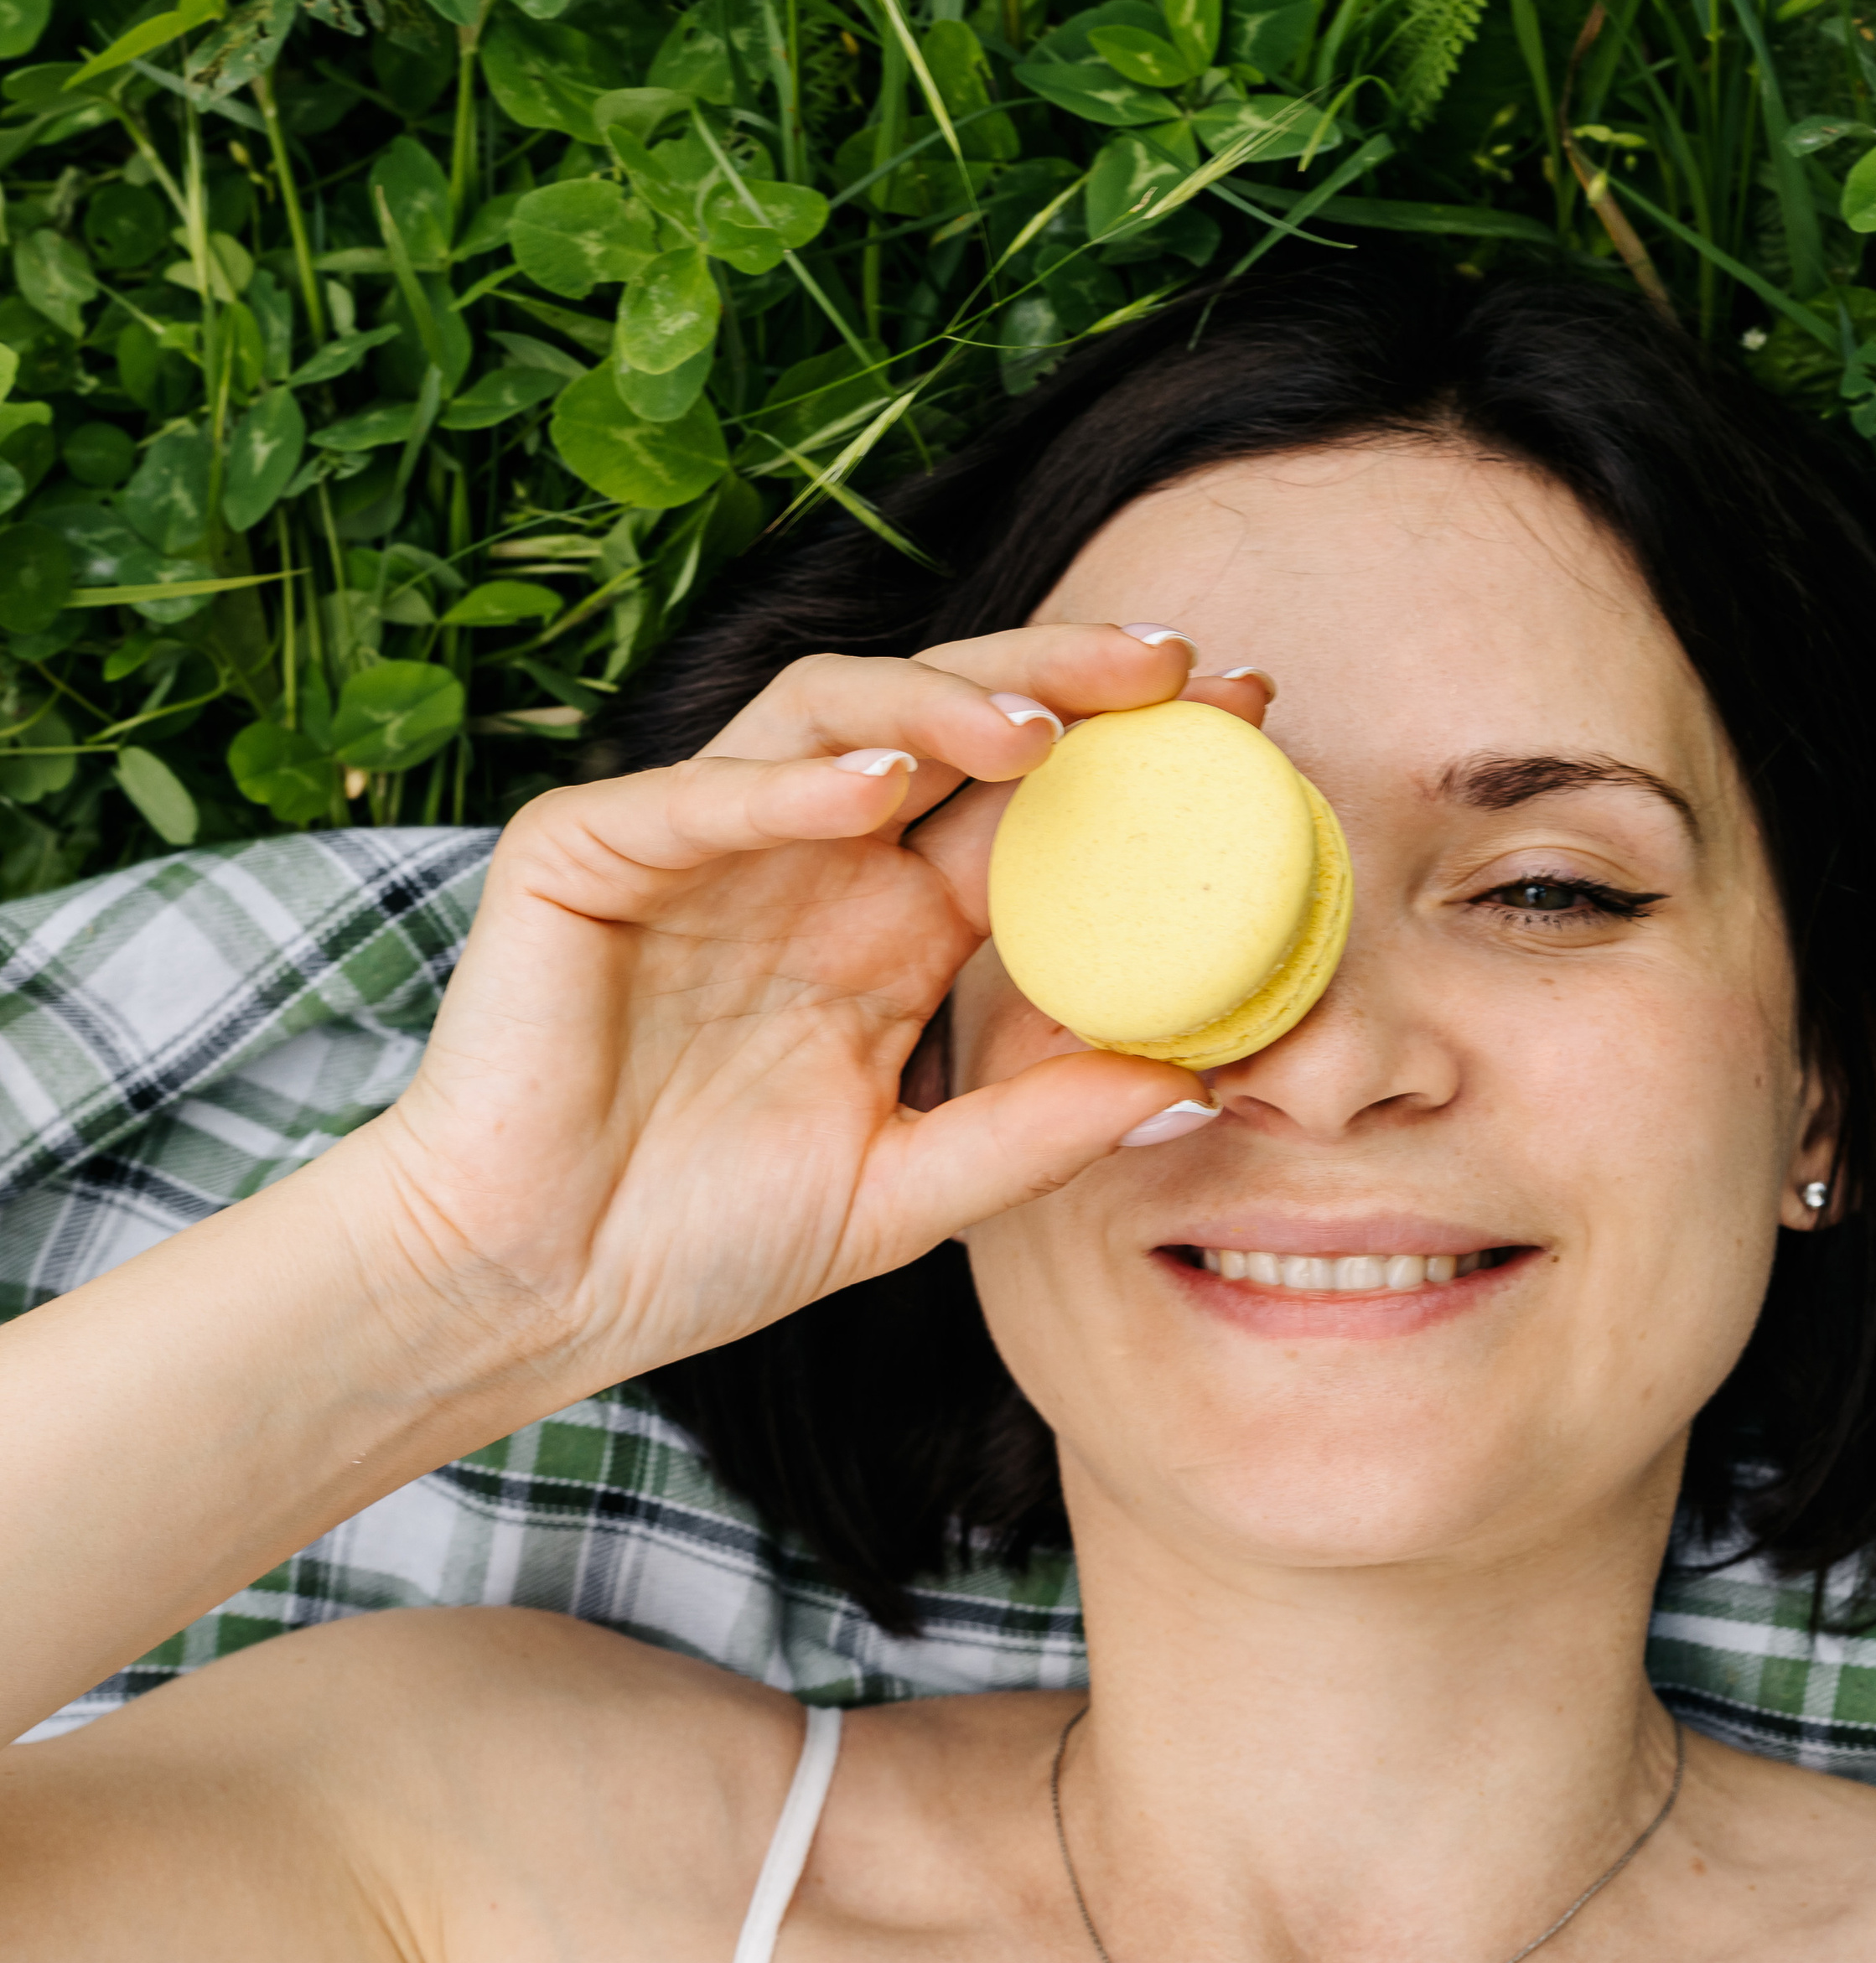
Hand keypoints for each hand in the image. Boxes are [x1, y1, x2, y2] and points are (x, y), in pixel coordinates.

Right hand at [367, 626, 1267, 1388]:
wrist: (537, 1294)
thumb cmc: (704, 1243)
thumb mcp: (908, 1193)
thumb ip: (1038, 1131)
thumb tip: (1206, 1082)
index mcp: (887, 927)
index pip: (1026, 808)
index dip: (1132, 756)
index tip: (1251, 729)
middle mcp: (806, 860)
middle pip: (947, 721)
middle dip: (1062, 678)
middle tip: (1180, 668)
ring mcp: (697, 844)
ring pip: (826, 711)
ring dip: (935, 705)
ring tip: (1036, 735)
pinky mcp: (586, 853)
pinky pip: (694, 793)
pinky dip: (780, 781)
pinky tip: (874, 789)